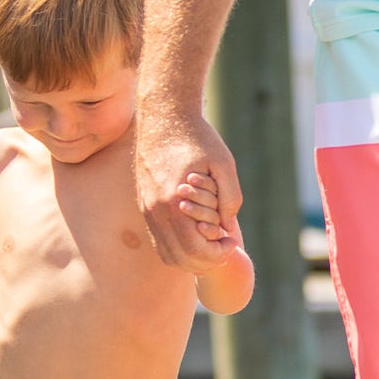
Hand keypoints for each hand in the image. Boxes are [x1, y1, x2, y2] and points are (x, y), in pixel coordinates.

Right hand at [137, 106, 241, 269]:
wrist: (164, 117)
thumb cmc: (198, 138)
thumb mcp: (224, 164)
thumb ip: (230, 198)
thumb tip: (228, 227)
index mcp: (174, 203)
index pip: (195, 250)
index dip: (218, 253)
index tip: (232, 242)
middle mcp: (156, 211)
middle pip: (180, 259)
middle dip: (206, 261)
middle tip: (225, 248)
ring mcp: (148, 210)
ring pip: (167, 253)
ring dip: (191, 258)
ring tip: (212, 244)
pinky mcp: (146, 206)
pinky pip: (159, 240)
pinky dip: (178, 247)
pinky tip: (197, 236)